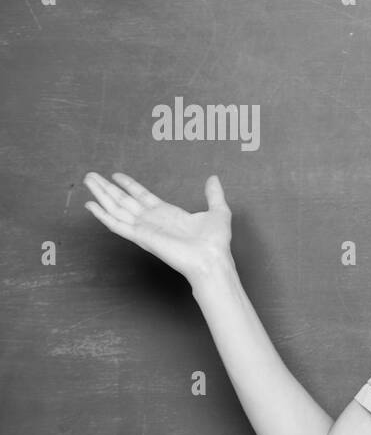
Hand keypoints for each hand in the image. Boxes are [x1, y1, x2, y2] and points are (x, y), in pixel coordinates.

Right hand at [83, 172, 233, 284]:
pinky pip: (117, 225)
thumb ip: (213, 194)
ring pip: (116, 209)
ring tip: (88, 181)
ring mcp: (144, 229)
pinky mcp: (140, 237)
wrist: (212, 259)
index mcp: (167, 213)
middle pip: (124, 200)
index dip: (128, 185)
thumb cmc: (216, 242)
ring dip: (101, 195)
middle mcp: (152, 220)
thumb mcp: (218, 211)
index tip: (115, 175)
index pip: (142, 196)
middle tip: (91, 175)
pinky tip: (90, 205)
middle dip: (107, 188)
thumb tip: (213, 178)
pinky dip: (102, 215)